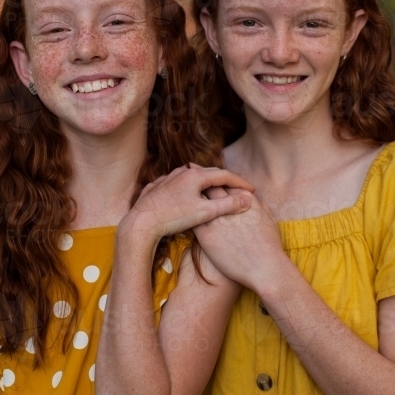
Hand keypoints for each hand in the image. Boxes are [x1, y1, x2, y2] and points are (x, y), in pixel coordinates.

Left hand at [120, 164, 254, 243]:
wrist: (142, 222)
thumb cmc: (174, 217)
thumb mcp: (205, 213)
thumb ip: (227, 205)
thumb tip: (247, 200)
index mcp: (196, 175)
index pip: (224, 175)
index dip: (240, 183)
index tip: (252, 190)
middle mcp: (182, 172)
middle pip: (209, 173)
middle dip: (225, 180)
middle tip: (238, 188)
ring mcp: (168, 178)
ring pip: (192, 177)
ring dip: (206, 182)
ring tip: (215, 189)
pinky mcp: (157, 187)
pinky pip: (177, 184)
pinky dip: (189, 188)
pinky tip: (189, 194)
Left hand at [194, 191, 290, 292]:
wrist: (264, 267)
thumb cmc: (270, 245)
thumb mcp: (268, 216)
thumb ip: (257, 204)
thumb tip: (251, 199)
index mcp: (244, 197)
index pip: (227, 182)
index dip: (219, 183)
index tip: (215, 186)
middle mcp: (228, 205)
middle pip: (210, 186)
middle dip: (202, 184)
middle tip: (194, 186)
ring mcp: (216, 219)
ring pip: (198, 201)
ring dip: (192, 199)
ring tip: (188, 201)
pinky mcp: (206, 235)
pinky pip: (192, 220)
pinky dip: (188, 217)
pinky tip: (186, 219)